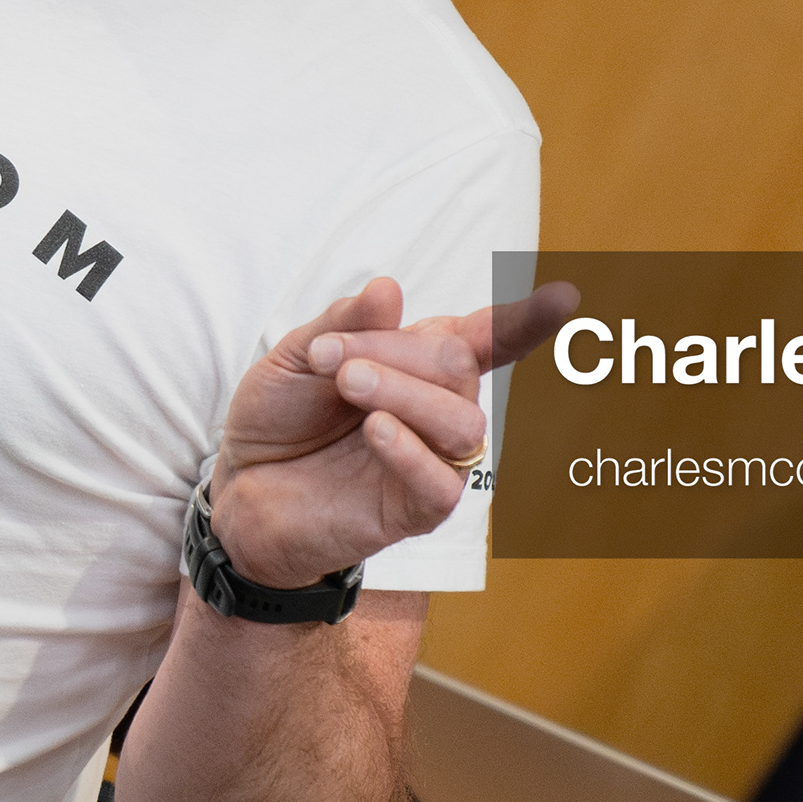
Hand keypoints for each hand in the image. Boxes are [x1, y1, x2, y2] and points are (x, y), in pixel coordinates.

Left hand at [208, 277, 582, 588]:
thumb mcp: (295, 359)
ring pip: (461, 422)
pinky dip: (410, 451)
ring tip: (349, 385)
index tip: (564, 297)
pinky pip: (442, 484)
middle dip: (396, 350)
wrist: (238, 490)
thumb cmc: (277, 422)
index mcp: (418, 365)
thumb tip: (389, 289)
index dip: (525, 320)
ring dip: (404, 393)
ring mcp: (431, 462)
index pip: (486, 338)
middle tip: (332, 359)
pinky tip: (374, 431)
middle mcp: (435, 411)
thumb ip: (343, 326)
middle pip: (459, 367)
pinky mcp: (414, 512)